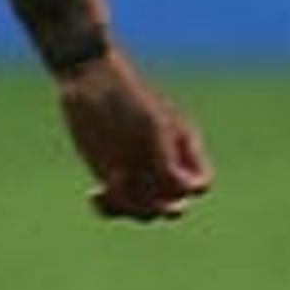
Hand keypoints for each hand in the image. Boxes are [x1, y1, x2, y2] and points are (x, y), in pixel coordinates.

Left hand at [53, 51, 211, 220]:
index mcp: (183, 146)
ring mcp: (138, 171)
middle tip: (130, 185)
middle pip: (173, 203)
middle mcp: (164, 162)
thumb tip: (182, 194)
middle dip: (154, 204)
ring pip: (145, 210)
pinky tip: (94, 194)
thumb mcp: (152, 127)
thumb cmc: (125, 97)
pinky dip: (108, 207)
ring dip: (127, 208)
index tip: (160, 177)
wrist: (89, 79)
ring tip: (106, 190)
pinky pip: (117, 206)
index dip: (185, 190)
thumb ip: (168, 162)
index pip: (200, 184)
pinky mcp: (113, 176)